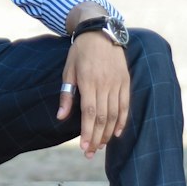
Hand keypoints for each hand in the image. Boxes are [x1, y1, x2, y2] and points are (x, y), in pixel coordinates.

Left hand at [57, 33, 129, 157]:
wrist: (101, 32)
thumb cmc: (80, 52)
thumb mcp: (68, 71)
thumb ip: (66, 95)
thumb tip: (61, 117)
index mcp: (88, 82)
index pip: (89, 113)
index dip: (87, 132)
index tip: (83, 148)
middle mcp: (104, 84)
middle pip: (102, 117)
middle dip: (97, 138)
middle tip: (91, 153)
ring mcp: (117, 83)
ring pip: (115, 114)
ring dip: (109, 133)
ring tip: (101, 146)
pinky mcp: (125, 81)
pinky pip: (125, 105)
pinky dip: (122, 120)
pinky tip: (118, 133)